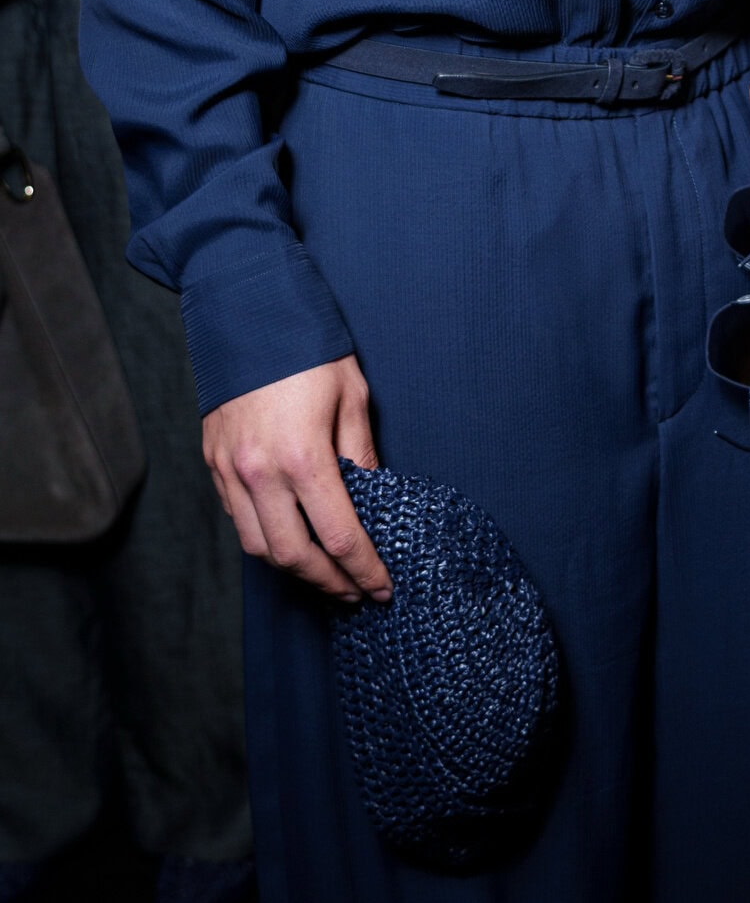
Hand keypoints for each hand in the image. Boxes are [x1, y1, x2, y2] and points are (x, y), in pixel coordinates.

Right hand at [202, 357, 391, 602]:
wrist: (247, 309)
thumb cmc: (308, 347)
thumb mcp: (352, 396)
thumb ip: (360, 455)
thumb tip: (373, 500)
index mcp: (303, 457)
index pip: (340, 537)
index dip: (365, 570)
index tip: (382, 588)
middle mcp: (259, 473)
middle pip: (293, 557)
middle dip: (328, 584)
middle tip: (355, 592)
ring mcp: (229, 471)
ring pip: (257, 547)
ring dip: (294, 569)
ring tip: (325, 575)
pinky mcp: (212, 462)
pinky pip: (237, 519)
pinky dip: (265, 538)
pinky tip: (290, 537)